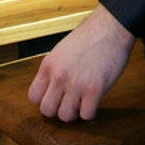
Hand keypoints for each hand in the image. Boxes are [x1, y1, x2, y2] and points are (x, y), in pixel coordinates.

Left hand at [28, 5, 135, 120]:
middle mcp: (59, 76)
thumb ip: (53, 70)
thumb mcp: (61, 51)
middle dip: (58, 110)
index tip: (55, 98)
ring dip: (74, 113)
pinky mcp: (95, 89)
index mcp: (49, 65)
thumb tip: (50, 89)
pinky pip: (87, 115)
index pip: (34, 96)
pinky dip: (90, 112)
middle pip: (47, 110)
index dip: (44, 100)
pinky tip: (93, 102)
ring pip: (66, 116)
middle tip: (68, 103)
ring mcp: (76, 84)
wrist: (110, 28)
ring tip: (82, 102)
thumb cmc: (89, 37)